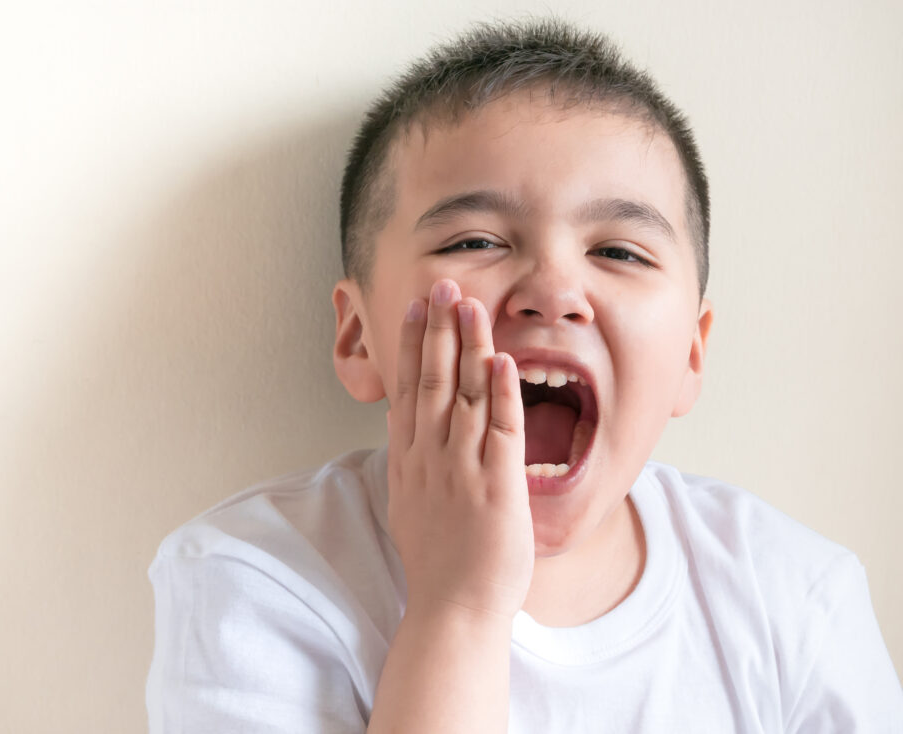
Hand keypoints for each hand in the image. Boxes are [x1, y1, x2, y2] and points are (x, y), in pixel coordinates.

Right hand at [387, 279, 533, 621]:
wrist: (453, 608)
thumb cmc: (437, 560)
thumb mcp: (409, 503)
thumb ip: (410, 460)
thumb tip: (406, 426)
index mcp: (410, 460)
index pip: (409, 387)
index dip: (412, 343)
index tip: (416, 308)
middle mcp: (430, 457)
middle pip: (432, 378)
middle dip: (438, 328)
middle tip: (443, 285)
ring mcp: (461, 469)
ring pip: (464, 394)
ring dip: (468, 345)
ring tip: (471, 304)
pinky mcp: (495, 485)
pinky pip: (499, 429)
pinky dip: (500, 392)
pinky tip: (503, 359)